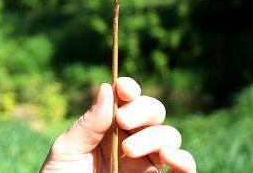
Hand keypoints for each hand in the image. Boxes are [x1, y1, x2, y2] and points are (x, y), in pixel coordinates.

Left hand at [40, 77, 196, 172]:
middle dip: (143, 110)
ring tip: (130, 150)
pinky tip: (168, 157)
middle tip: (123, 120)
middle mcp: (132, 142)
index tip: (124, 89)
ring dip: (155, 136)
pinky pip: (185, 168)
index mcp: (109, 129)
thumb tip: (107, 88)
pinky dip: (184, 159)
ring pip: (169, 136)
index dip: (129, 90)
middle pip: (154, 113)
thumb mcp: (67, 152)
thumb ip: (88, 124)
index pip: (127, 101)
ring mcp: (147, 163)